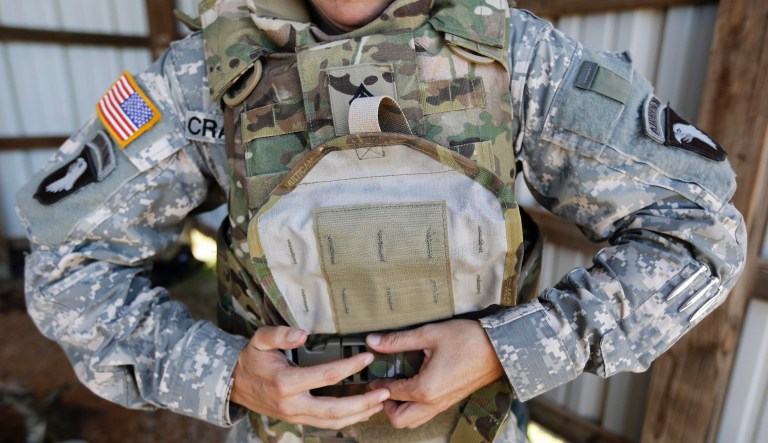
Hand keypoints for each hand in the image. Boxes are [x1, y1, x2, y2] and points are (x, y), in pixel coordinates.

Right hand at [231, 326, 389, 428]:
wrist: (235, 384)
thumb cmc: (252, 359)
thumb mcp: (259, 340)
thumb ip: (279, 334)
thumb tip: (301, 334)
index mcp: (286, 383)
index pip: (326, 376)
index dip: (350, 367)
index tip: (367, 357)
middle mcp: (292, 404)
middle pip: (334, 409)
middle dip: (363, 402)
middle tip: (385, 391)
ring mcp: (296, 416)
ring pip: (333, 422)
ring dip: (359, 414)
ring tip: (380, 402)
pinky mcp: (299, 419)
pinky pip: (327, 424)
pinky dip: (347, 420)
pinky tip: (363, 410)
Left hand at [365, 319, 503, 428]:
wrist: (500, 348)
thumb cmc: (468, 339)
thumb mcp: (429, 334)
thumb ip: (398, 340)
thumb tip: (372, 341)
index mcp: (425, 389)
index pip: (390, 394)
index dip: (377, 384)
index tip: (371, 375)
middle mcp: (433, 403)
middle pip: (399, 420)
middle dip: (385, 406)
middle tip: (382, 386)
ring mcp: (443, 405)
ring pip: (413, 421)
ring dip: (400, 409)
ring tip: (396, 387)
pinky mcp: (451, 401)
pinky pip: (426, 414)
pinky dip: (414, 407)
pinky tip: (413, 386)